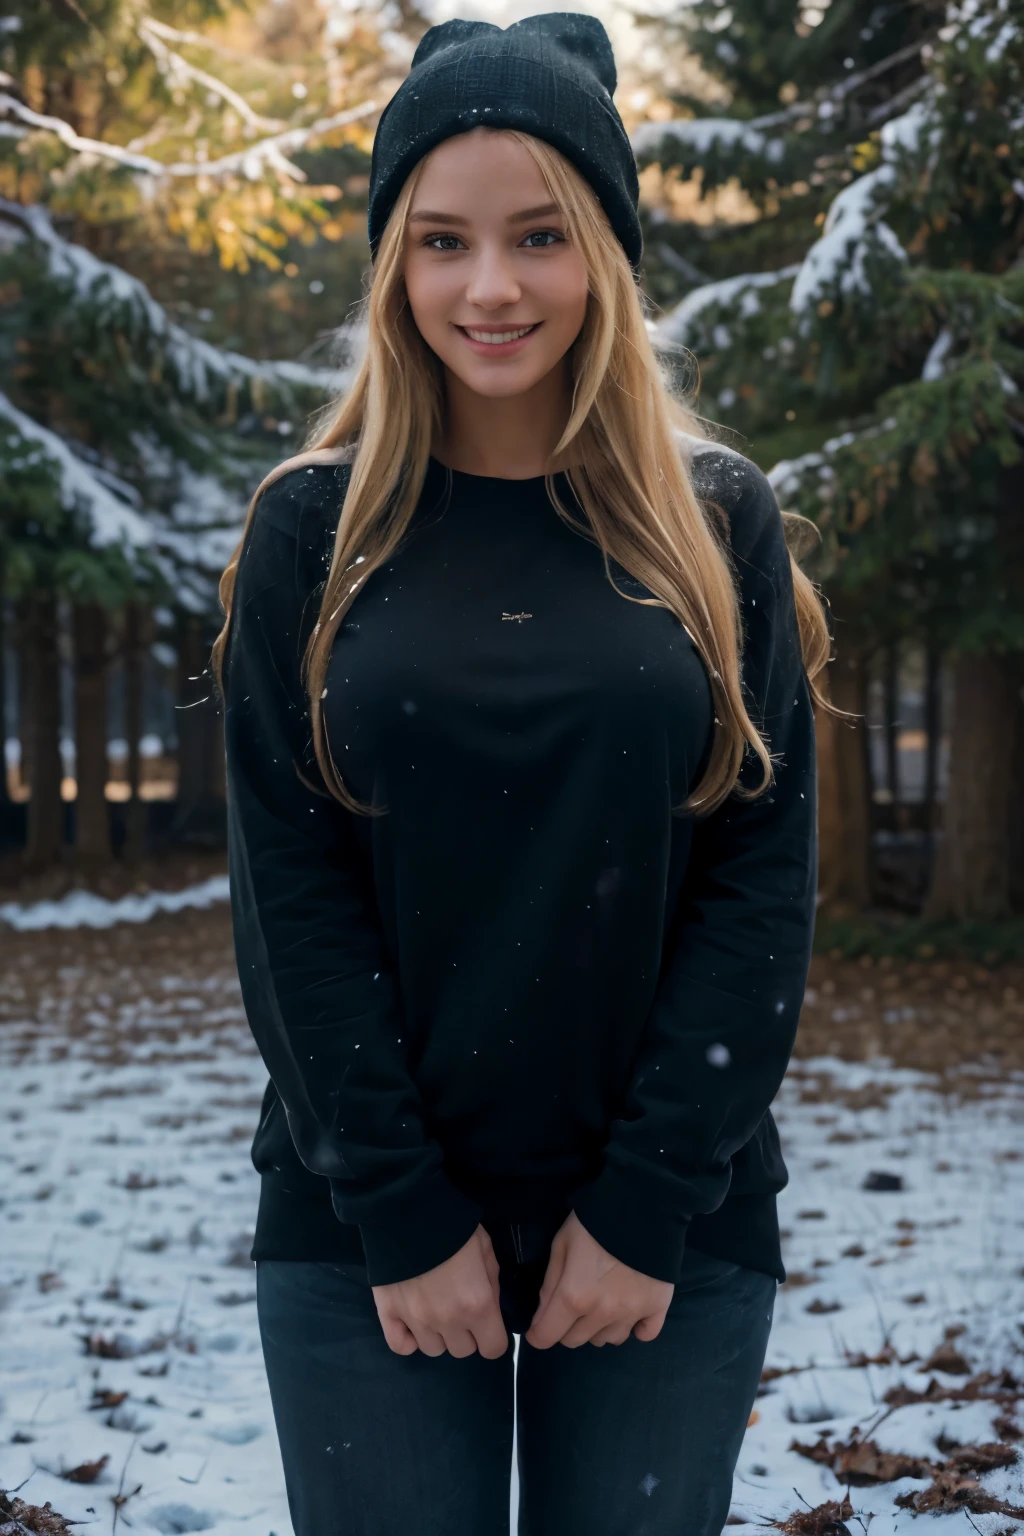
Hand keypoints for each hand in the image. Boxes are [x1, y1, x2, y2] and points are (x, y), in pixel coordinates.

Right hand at [371, 1224, 508, 1358]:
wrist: (410, 1210)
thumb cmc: (455, 1227)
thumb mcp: (486, 1250)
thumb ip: (492, 1283)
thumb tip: (491, 1306)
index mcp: (477, 1305)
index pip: (494, 1349)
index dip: (495, 1337)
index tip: (489, 1324)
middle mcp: (448, 1321)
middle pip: (463, 1351)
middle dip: (466, 1333)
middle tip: (460, 1308)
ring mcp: (416, 1320)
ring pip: (433, 1350)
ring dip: (439, 1335)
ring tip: (435, 1310)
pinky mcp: (389, 1313)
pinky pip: (400, 1346)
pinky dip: (408, 1339)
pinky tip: (413, 1323)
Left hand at [524, 1211, 673, 1349]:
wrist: (643, 1205)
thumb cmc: (594, 1222)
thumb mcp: (561, 1244)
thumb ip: (550, 1283)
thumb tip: (542, 1316)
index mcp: (574, 1296)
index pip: (546, 1337)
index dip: (537, 1333)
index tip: (538, 1326)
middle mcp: (602, 1313)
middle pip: (576, 1341)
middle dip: (567, 1327)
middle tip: (573, 1303)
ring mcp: (632, 1313)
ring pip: (608, 1340)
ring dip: (600, 1327)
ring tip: (603, 1301)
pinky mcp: (657, 1307)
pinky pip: (645, 1335)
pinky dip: (636, 1328)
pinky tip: (631, 1311)